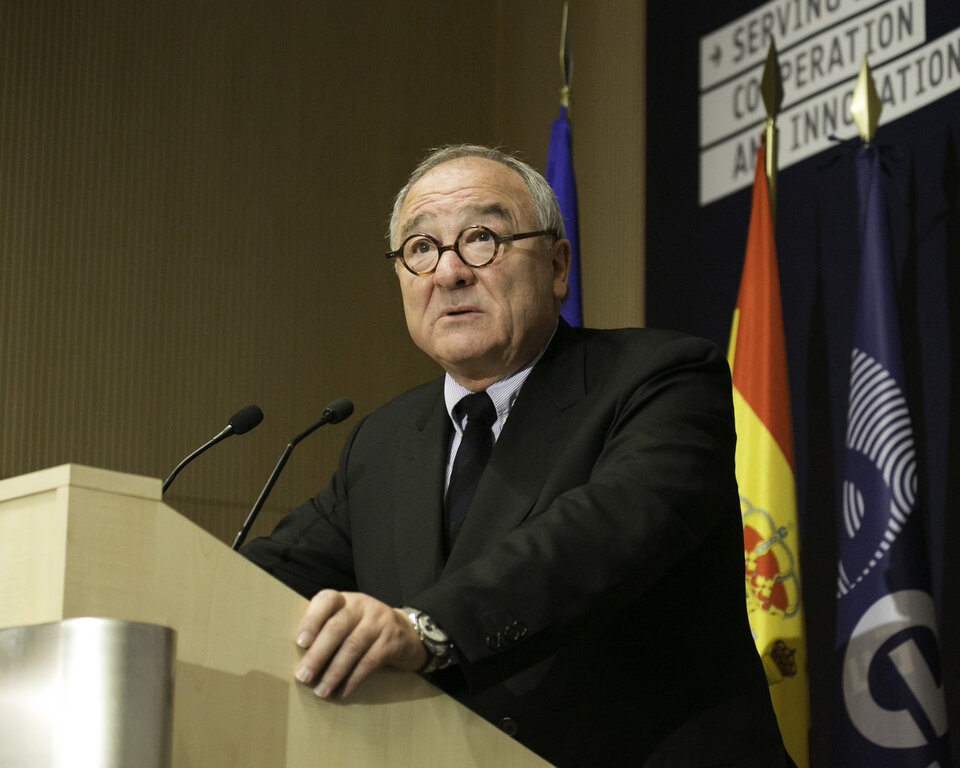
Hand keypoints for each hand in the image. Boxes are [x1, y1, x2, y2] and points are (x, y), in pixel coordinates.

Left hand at [293, 589, 427, 698]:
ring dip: (334, 672)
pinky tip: (342, 692)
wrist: (406, 633)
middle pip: (337, 628)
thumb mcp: (348, 620)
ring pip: (352, 647)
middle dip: (318, 655)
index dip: (311, 620)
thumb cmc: (364, 630)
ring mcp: (379, 622)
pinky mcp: (391, 641)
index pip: (327, 600)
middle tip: (303, 677)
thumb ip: (326, 630)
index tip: (300, 642)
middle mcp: (362, 606)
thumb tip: (298, 659)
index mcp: (346, 600)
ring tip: (321, 691)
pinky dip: (353, 679)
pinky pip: (369, 661)